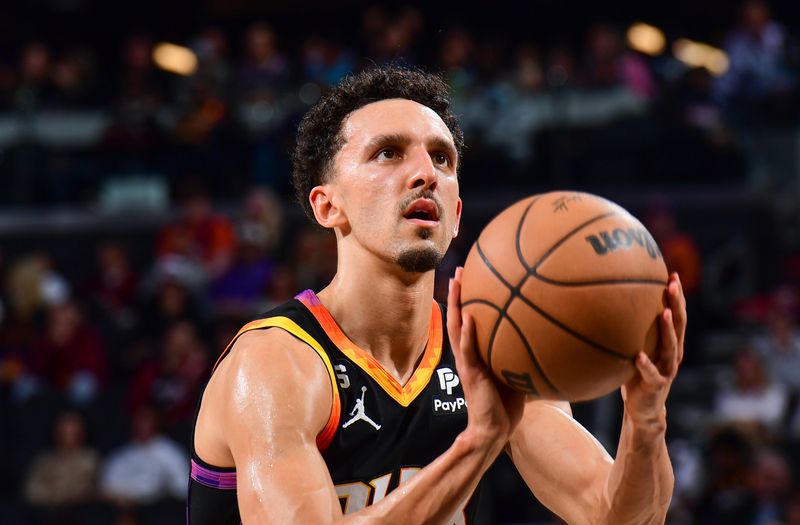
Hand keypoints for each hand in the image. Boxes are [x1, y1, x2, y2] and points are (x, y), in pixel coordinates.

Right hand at [447, 267, 524, 451]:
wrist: (496, 429)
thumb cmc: (508, 402)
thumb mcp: (516, 370)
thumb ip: (521, 351)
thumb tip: (547, 332)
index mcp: (477, 351)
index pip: (470, 319)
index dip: (469, 298)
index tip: (473, 274)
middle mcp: (468, 353)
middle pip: (458, 316)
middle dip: (458, 293)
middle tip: (460, 269)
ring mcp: (468, 362)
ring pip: (456, 328)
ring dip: (455, 305)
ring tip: (456, 283)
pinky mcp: (471, 374)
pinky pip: (467, 350)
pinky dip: (467, 334)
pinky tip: (469, 317)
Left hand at [621, 272, 685, 437]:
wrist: (643, 409)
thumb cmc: (635, 374)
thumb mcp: (634, 348)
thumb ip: (629, 330)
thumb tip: (606, 304)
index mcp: (669, 343)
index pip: (676, 315)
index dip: (677, 295)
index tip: (672, 274)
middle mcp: (672, 354)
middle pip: (679, 325)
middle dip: (677, 304)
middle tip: (672, 284)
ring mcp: (666, 370)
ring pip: (671, 347)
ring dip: (668, 329)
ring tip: (663, 313)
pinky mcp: (656, 386)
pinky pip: (651, 374)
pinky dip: (645, 365)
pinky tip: (638, 356)